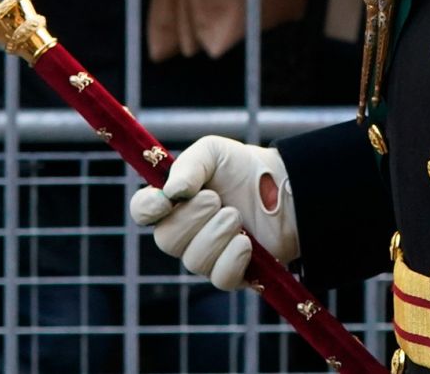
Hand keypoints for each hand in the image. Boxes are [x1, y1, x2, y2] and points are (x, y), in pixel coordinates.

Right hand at [129, 136, 298, 290]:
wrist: (286, 183)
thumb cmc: (244, 168)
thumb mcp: (215, 152)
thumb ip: (190, 165)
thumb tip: (172, 192)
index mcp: (173, 202)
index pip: (142, 211)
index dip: (147, 209)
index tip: (165, 201)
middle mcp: (183, 232)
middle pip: (167, 239)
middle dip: (194, 217)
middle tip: (218, 200)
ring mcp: (206, 255)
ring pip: (195, 260)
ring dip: (219, 232)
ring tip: (238, 216)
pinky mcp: (232, 272)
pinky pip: (221, 277)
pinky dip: (233, 257)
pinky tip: (247, 242)